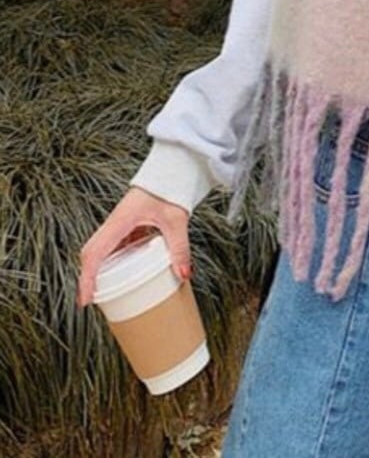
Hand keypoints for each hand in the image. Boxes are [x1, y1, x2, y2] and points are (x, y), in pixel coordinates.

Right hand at [77, 187, 192, 306]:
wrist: (175, 168)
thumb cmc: (172, 188)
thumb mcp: (177, 220)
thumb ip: (180, 248)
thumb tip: (184, 274)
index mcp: (120, 221)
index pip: (94, 253)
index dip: (86, 278)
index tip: (85, 299)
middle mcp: (115, 222)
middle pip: (91, 252)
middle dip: (88, 276)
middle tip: (92, 299)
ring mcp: (120, 223)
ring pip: (101, 249)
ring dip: (98, 269)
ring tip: (103, 291)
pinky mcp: (129, 224)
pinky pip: (114, 245)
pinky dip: (113, 260)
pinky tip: (123, 272)